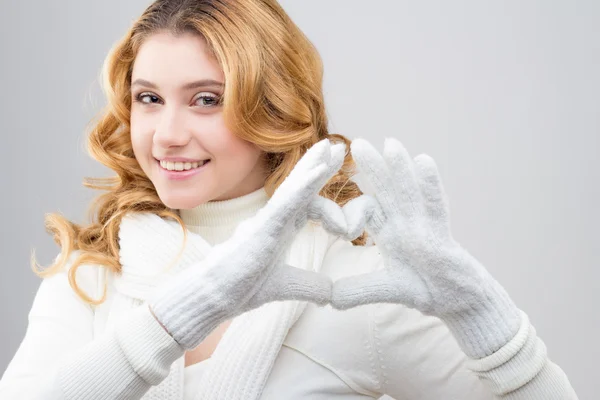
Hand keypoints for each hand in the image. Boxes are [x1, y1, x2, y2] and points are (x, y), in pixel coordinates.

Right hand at [148, 138, 346, 349]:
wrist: (214, 298)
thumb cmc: (241, 288)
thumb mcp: (287, 286)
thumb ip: (310, 285)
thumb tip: (332, 294)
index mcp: (281, 230)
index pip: (307, 205)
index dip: (326, 198)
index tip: (346, 203)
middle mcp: (275, 220)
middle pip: (300, 187)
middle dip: (317, 166)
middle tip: (335, 147)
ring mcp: (267, 221)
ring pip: (293, 188)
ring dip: (312, 167)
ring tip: (328, 147)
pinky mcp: (262, 228)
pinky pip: (286, 202)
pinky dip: (303, 186)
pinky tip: (318, 172)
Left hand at [331, 138, 521, 357]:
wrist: (459, 301)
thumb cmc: (426, 289)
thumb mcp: (389, 289)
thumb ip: (361, 290)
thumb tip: (331, 299)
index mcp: (390, 234)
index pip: (367, 211)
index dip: (352, 209)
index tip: (337, 216)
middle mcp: (406, 224)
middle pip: (387, 191)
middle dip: (373, 167)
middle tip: (357, 142)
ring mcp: (425, 227)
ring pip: (410, 193)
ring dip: (400, 168)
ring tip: (390, 142)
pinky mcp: (441, 235)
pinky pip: (435, 206)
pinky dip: (430, 185)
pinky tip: (424, 161)